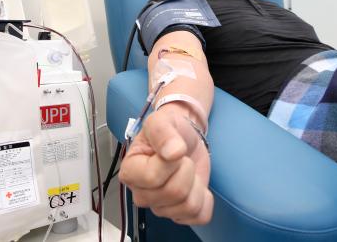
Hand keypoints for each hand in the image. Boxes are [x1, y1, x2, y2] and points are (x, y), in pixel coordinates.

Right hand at [119, 106, 212, 224]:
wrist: (185, 137)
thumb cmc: (169, 130)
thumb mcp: (161, 120)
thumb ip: (162, 132)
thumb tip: (172, 152)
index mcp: (131, 172)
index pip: (152, 177)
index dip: (170, 162)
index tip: (171, 149)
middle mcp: (142, 194)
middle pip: (174, 193)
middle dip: (186, 170)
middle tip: (181, 159)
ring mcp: (161, 207)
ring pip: (188, 206)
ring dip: (196, 183)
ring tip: (187, 170)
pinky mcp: (180, 214)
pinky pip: (200, 216)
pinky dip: (205, 199)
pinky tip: (195, 185)